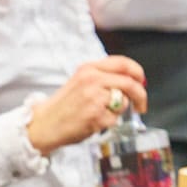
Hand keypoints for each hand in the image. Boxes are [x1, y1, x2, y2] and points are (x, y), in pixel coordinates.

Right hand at [27, 56, 147, 154]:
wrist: (45, 123)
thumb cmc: (64, 105)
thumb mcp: (81, 81)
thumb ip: (103, 78)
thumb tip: (132, 81)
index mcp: (89, 69)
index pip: (122, 63)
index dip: (137, 72)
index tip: (142, 81)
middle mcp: (92, 80)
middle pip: (129, 83)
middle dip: (141, 96)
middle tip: (141, 105)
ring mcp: (94, 97)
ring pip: (123, 102)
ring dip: (117, 111)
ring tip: (99, 114)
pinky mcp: (96, 115)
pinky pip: (114, 119)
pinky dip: (108, 123)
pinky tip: (92, 122)